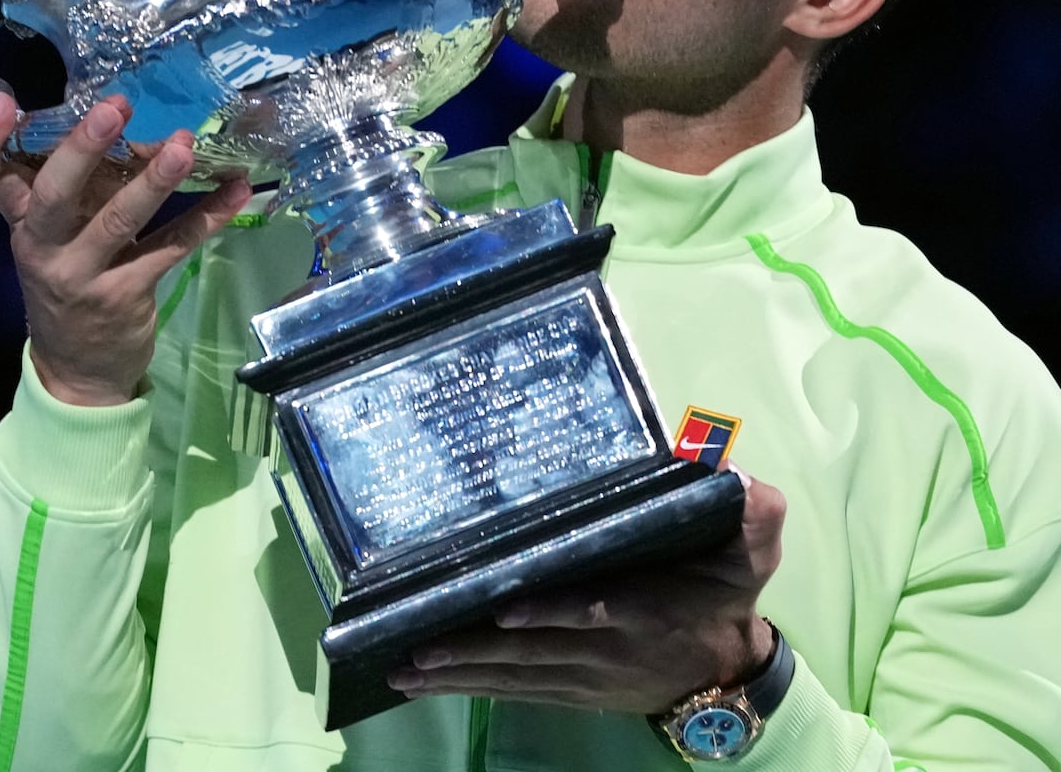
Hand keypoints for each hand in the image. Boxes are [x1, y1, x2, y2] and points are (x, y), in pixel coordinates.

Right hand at [0, 91, 253, 405]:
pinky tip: (237, 190)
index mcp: (20, 222)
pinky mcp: (126, 294)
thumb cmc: (69, 283)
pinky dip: (208, 217)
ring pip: (118, 221)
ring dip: (154, 181)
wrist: (77, 372)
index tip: (2, 100)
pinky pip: (171, 248)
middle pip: (53, 194)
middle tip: (114, 108)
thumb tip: (133, 128)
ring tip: (184, 146)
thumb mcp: (56, 237)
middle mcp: (43, 246)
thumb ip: (79, 189)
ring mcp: (83, 274)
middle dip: (82, 149)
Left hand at [387, 467, 784, 714]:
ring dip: (460, 676)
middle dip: (473, 652)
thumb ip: (752, 512)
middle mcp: (605, 649)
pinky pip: (517, 691)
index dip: (552, 614)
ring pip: (515, 677)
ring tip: (406, 670)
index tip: (507, 610)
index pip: (593, 611)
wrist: (727, 677)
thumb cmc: (726, 600)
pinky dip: (474, 688)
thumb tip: (733, 466)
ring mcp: (584, 676)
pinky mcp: (572, 691)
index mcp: (643, 609)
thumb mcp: (752, 554)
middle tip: (417, 649)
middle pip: (533, 653)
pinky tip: (432, 684)